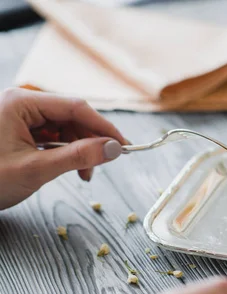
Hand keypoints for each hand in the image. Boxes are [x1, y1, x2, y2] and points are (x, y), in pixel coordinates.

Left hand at [0, 88, 127, 209]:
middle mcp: (20, 103)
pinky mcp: (18, 129)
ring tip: (84, 173)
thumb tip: (113, 149)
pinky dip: (66, 152)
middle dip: (90, 141)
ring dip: (80, 149)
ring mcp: (18, 115)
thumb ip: (78, 156)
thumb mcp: (36, 169)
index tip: (124, 146)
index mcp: (20, 102)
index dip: (104, 128)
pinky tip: (71, 168)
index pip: (76, 107)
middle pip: (71, 116)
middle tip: (105, 163)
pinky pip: (52, 135)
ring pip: (64, 127)